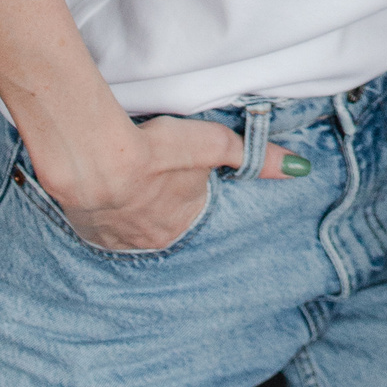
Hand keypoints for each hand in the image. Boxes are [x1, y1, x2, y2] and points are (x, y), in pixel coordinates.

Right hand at [41, 113, 300, 250]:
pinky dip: (101, 206)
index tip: (174, 165)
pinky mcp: (85, 231)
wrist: (98, 160)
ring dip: (127, 203)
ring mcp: (115, 240)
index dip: (184, 181)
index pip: (190, 205)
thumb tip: (301, 168)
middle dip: (156, 196)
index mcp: (182, 225)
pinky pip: (98, 222)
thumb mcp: (215, 146)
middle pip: (159, 217)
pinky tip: (100, 187)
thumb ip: (256, 157)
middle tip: (149, 169)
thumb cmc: (159, 151)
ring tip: (123, 177)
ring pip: (128, 221)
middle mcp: (150, 241)